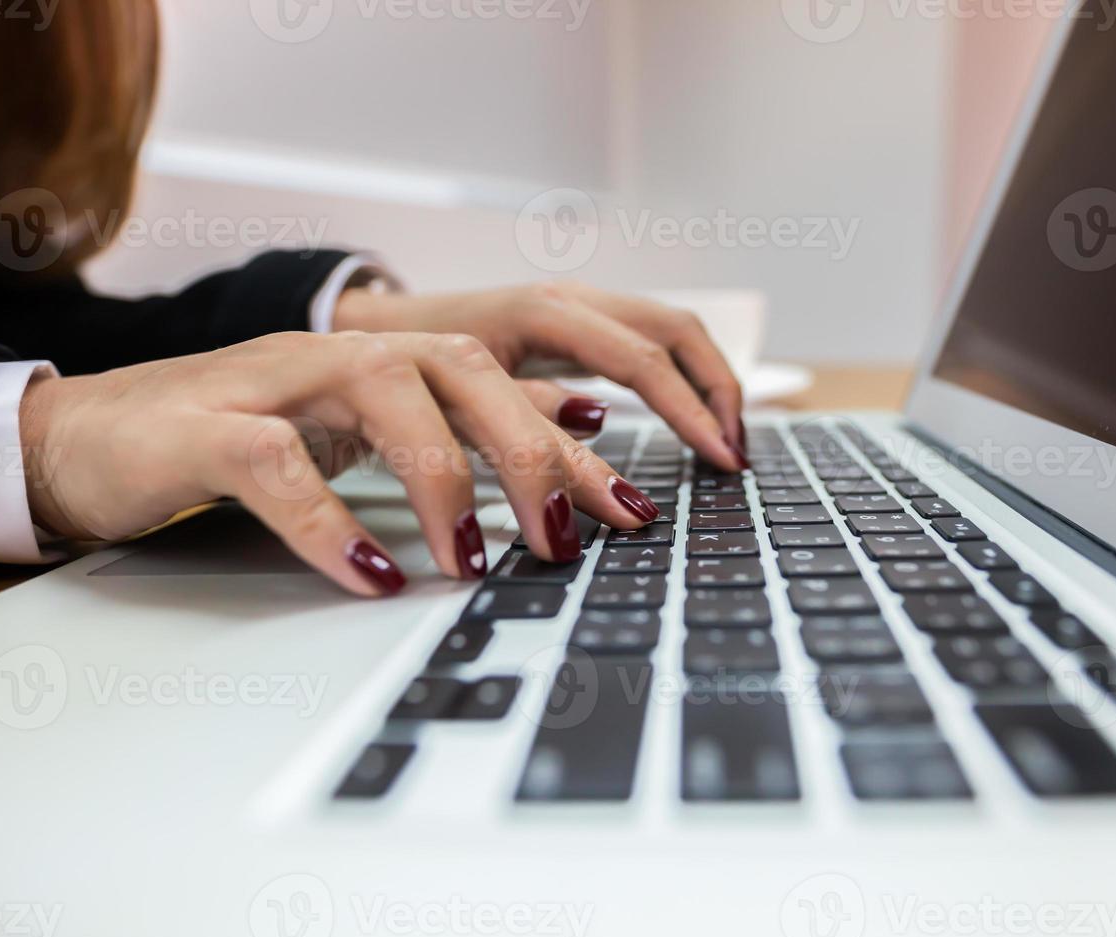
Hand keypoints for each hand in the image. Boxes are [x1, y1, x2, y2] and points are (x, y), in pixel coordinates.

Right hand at [18, 332, 665, 596]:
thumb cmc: (234, 438)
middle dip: (527, 449)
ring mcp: (272, 382)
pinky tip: (368, 575)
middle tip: (563, 538)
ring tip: (473, 560)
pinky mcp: (205, 426)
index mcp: (385, 360)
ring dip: (441, 479)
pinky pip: (275, 463)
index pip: (501, 386)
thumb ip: (462, 424)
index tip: (632, 511)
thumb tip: (576, 424)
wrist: (90, 436)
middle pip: (460, 367)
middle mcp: (340, 355)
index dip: (573, 445)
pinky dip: (329, 522)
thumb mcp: (362, 430)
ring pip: (380, 391)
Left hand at [333, 280, 748, 470]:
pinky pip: (651, 344)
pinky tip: (693, 421)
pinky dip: (682, 380)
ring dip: (708, 384)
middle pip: (677, 331)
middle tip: (734, 456)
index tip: (719, 458)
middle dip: (717, 391)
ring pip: (672, 333)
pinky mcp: (583, 327)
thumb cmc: (412, 360)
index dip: (689, 410)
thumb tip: (600, 421)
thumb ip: (527, 407)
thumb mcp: (462, 391)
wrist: (380, 328)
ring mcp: (583, 308)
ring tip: (726, 442)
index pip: (643, 359)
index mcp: (547, 312)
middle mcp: (574, 300)